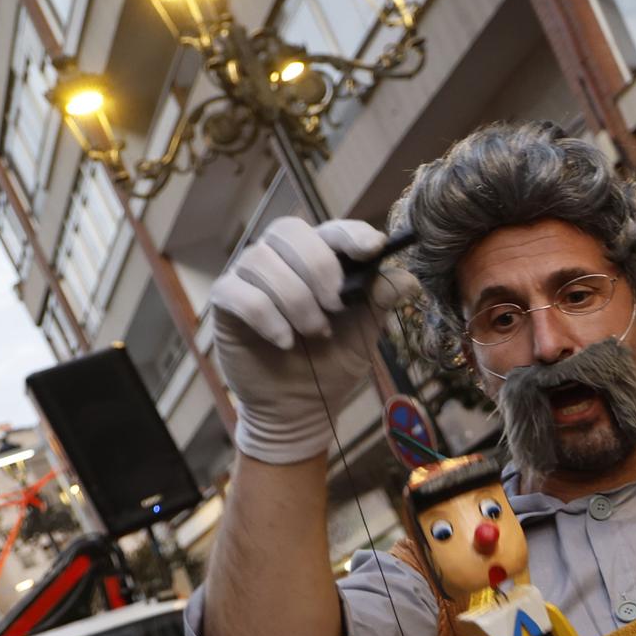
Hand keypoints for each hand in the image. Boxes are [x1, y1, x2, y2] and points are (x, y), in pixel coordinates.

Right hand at [209, 218, 418, 464]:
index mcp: (318, 259)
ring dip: (296, 301)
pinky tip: (285, 342)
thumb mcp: (365, 333)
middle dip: (319, 269)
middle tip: (336, 308)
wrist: (300, 407)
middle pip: (290, 232)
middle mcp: (280, 258)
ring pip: (262, 261)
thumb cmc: (332, 363)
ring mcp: (249, 276)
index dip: (351, 233)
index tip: (373, 248)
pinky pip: (241, 294)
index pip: (330, 229)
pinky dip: (268, 318)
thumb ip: (381, 301)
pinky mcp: (225, 301)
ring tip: (314, 333)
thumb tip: (410, 281)